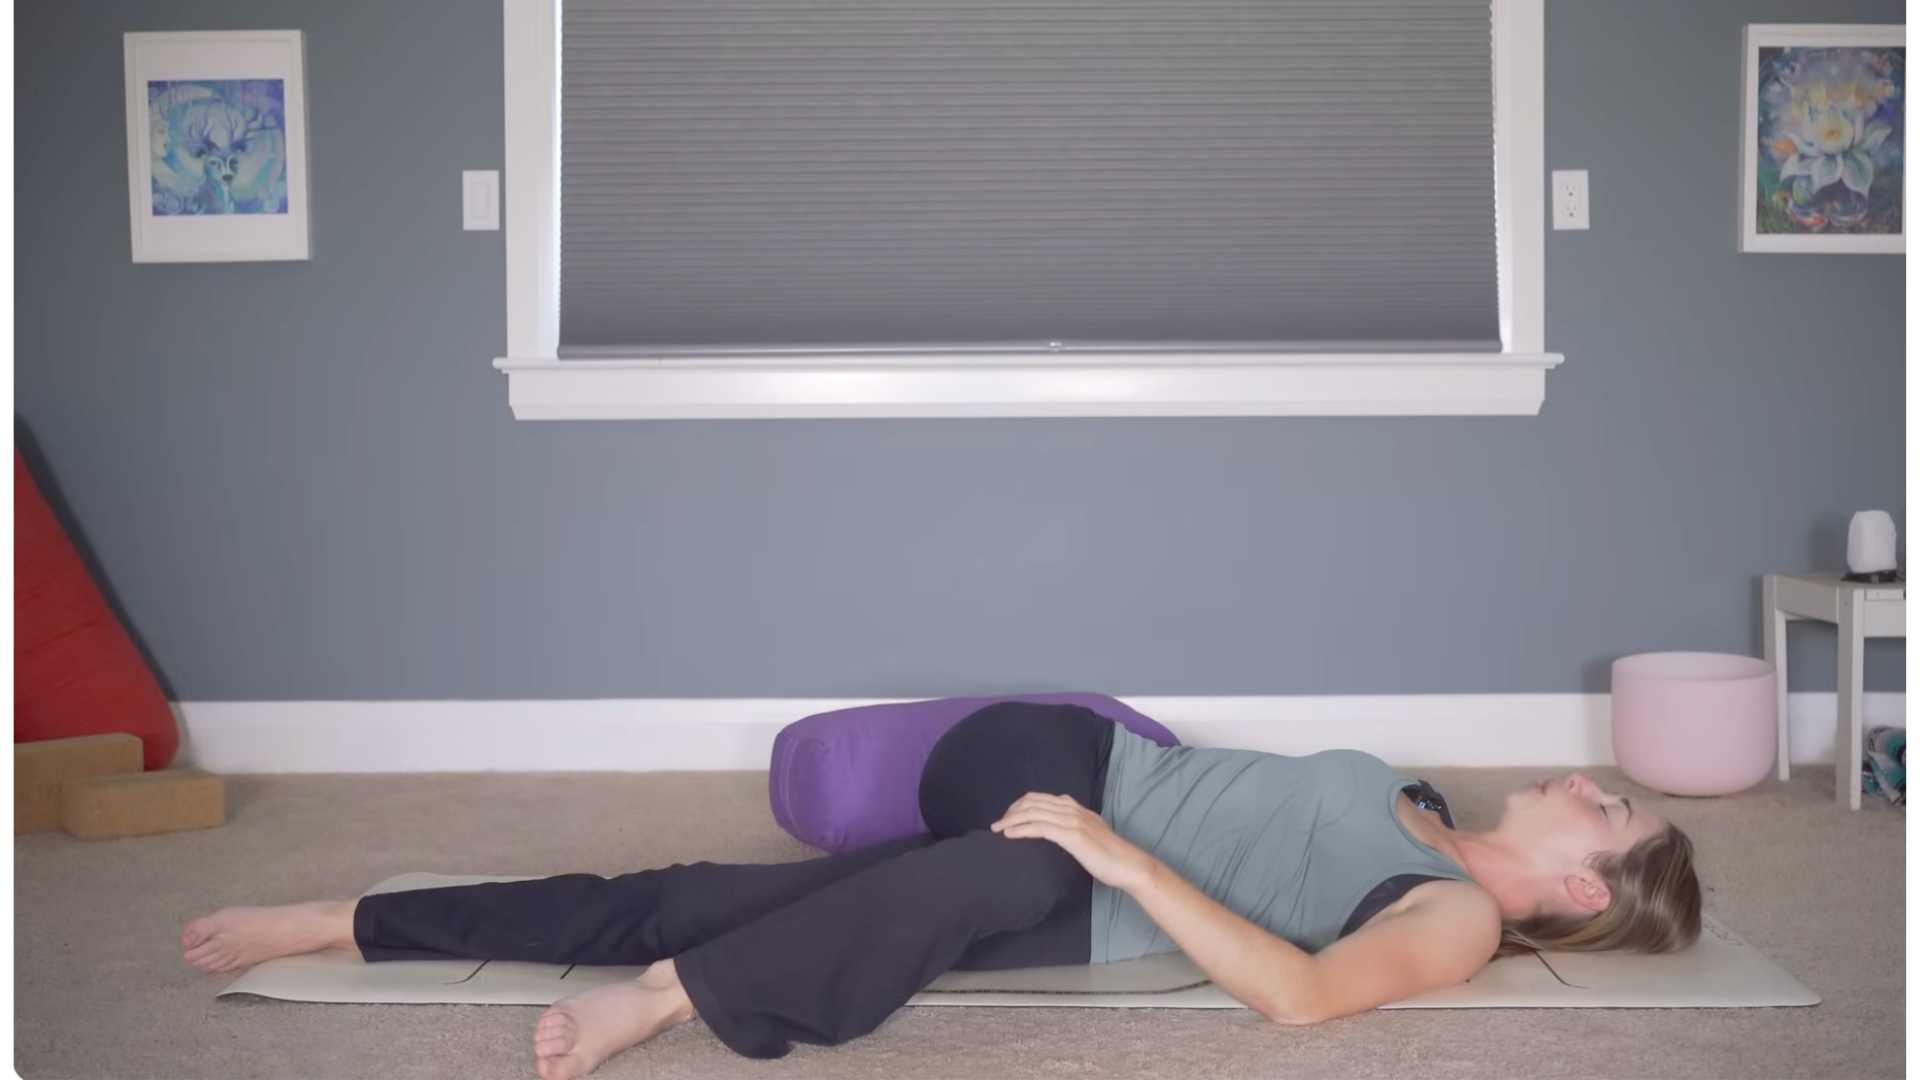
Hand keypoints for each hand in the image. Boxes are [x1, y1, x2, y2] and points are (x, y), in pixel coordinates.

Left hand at [989, 792, 1153, 890]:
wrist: (1126, 864)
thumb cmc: (1107, 854)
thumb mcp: (1086, 833)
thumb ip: (1069, 827)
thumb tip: (1051, 831)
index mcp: (1073, 806)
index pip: (1038, 798)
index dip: (1018, 806)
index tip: (1007, 819)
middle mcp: (1071, 808)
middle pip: (1032, 802)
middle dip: (1010, 812)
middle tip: (997, 825)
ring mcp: (1072, 820)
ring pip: (1033, 813)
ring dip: (1011, 820)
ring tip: (997, 829)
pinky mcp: (1073, 835)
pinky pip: (1040, 828)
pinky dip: (1022, 829)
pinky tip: (1010, 835)